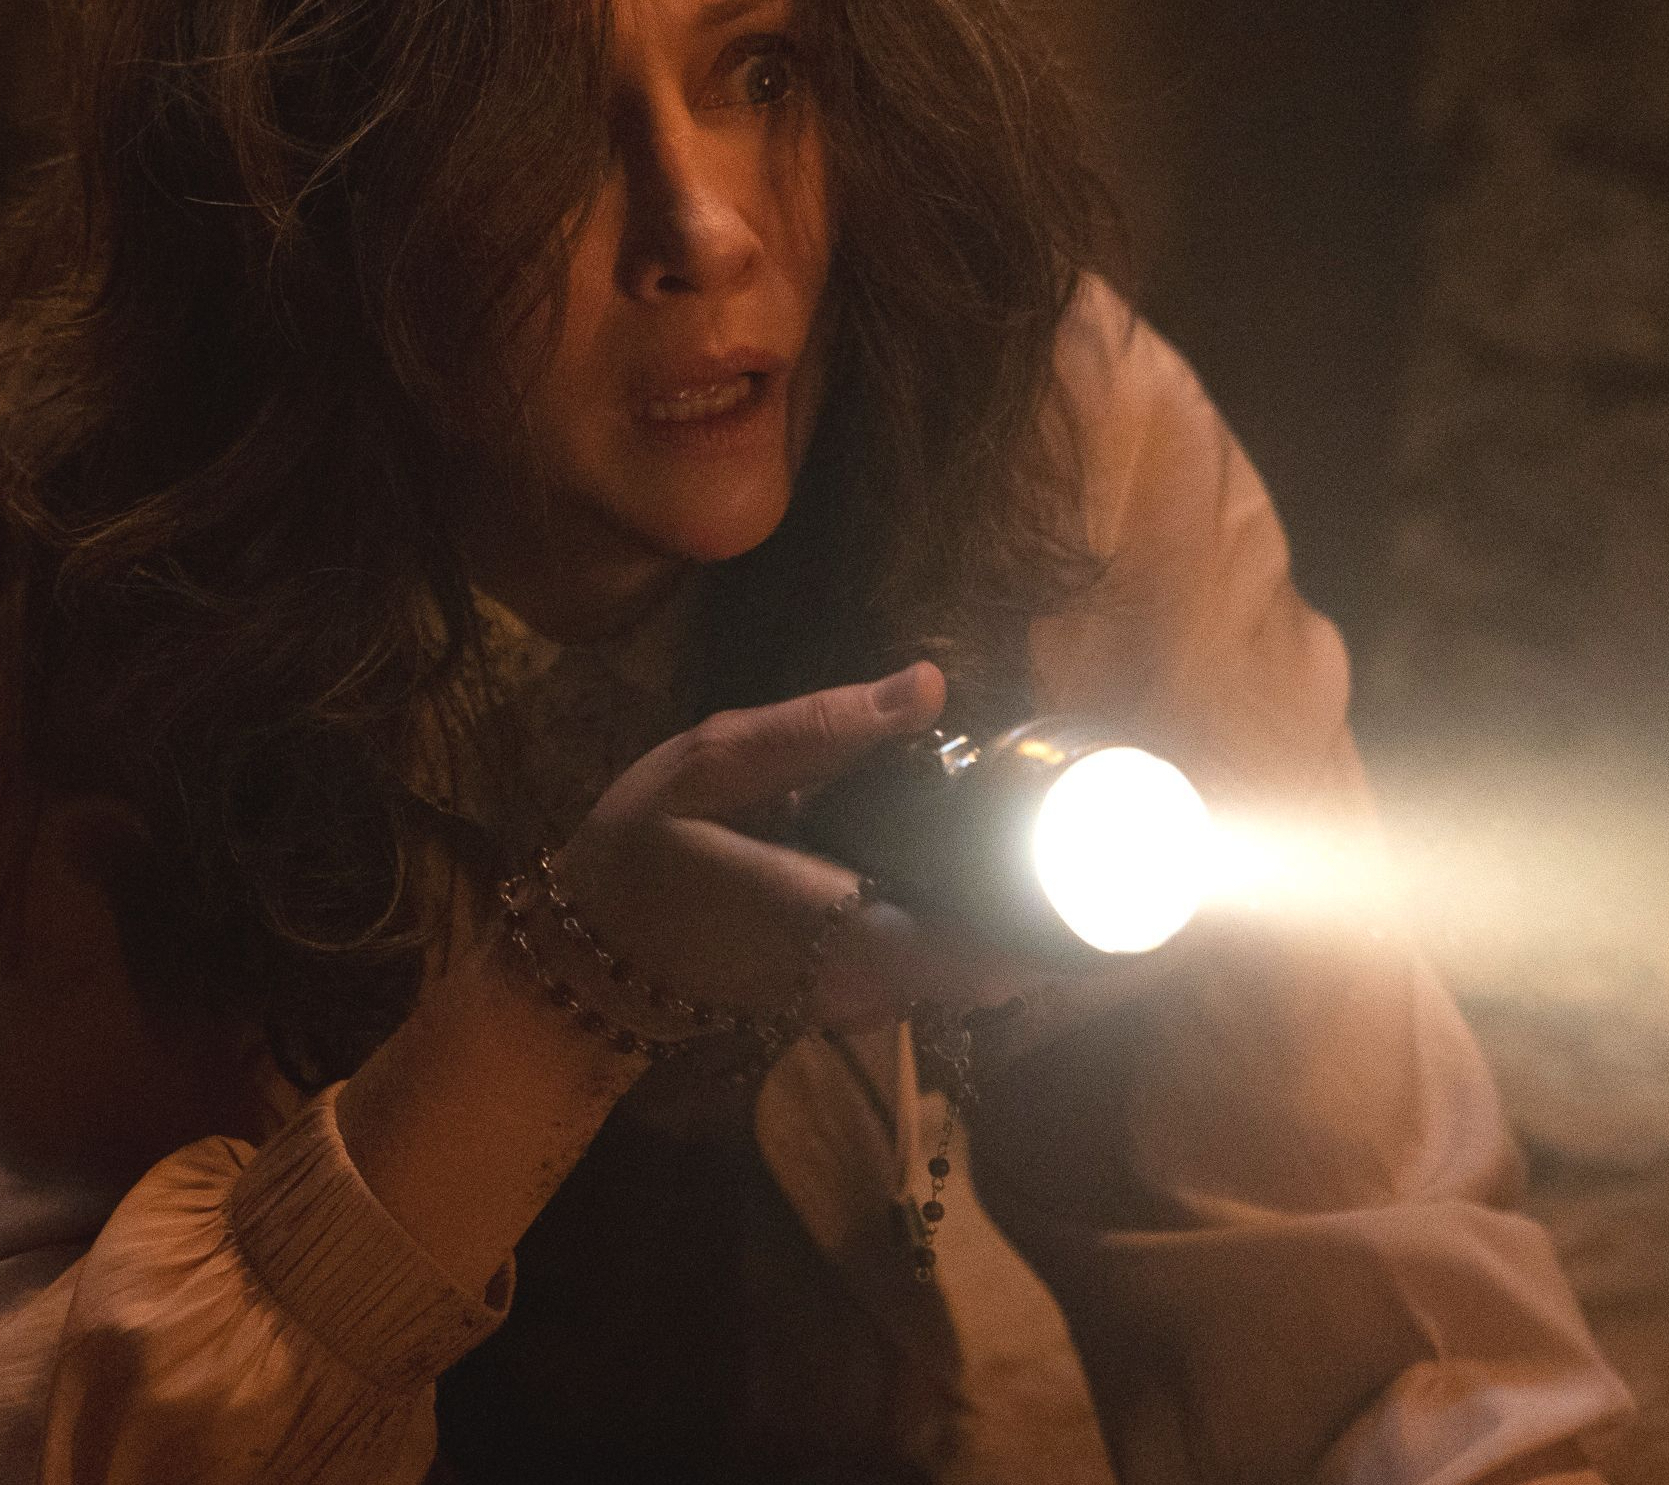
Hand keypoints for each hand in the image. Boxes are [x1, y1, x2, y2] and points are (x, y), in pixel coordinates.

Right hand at [551, 661, 1035, 1037]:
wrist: (591, 952)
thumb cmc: (643, 853)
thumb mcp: (709, 765)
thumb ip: (818, 729)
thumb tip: (928, 685)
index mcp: (841, 924)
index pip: (994, 947)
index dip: (1063, 907)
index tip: (1098, 839)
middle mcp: (869, 984)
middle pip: (1008, 962)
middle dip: (1045, 893)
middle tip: (1065, 805)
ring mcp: (864, 1004)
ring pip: (981, 971)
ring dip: (1008, 909)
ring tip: (1019, 825)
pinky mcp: (855, 1001)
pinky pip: (942, 969)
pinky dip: (966, 922)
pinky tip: (954, 861)